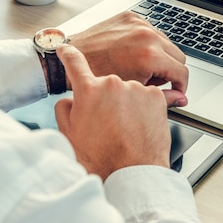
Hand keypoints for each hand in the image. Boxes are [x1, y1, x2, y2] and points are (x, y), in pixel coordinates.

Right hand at [54, 44, 171, 180]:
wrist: (132, 173)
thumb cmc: (102, 159)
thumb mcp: (69, 134)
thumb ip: (66, 109)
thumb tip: (71, 99)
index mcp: (88, 90)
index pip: (75, 63)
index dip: (69, 54)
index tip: (67, 48)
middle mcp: (113, 84)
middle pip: (107, 83)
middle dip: (107, 98)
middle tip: (107, 122)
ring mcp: (136, 89)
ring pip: (129, 90)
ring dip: (127, 103)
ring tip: (125, 129)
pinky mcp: (157, 98)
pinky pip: (148, 97)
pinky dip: (145, 108)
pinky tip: (139, 126)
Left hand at [67, 11, 188, 107]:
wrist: (67, 60)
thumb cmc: (95, 78)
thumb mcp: (132, 91)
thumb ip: (163, 96)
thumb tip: (181, 99)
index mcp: (149, 55)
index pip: (182, 71)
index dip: (181, 85)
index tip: (176, 90)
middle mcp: (147, 36)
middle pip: (178, 56)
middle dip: (171, 71)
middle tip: (155, 81)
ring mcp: (139, 23)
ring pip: (167, 43)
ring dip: (161, 56)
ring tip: (142, 68)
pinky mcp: (131, 17)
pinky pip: (152, 31)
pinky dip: (148, 43)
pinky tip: (134, 54)